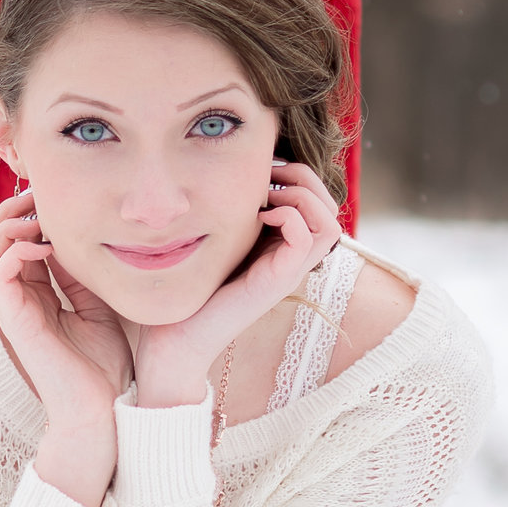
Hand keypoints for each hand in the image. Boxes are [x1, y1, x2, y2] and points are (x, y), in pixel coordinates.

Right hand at [0, 191, 135, 506]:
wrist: (104, 413)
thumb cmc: (104, 370)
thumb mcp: (98, 310)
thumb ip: (80, 278)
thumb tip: (75, 241)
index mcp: (33, 299)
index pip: (14, 244)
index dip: (27, 215)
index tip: (57, 199)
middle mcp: (16, 303)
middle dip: (10, 211)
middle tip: (39, 195)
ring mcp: (11, 312)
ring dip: (6, 226)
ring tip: (36, 217)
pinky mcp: (14, 322)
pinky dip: (15, 250)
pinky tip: (46, 246)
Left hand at [128, 160, 342, 408]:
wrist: (176, 340)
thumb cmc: (189, 291)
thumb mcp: (215, 242)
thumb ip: (231, 217)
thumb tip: (230, 176)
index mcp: (280, 248)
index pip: (319, 204)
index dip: (300, 176)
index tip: (265, 167)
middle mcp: (291, 260)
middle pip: (331, 209)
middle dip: (306, 178)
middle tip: (271, 173)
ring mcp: (287, 273)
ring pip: (329, 224)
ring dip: (302, 196)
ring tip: (268, 194)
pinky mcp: (276, 283)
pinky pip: (306, 241)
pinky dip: (289, 217)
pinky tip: (259, 216)